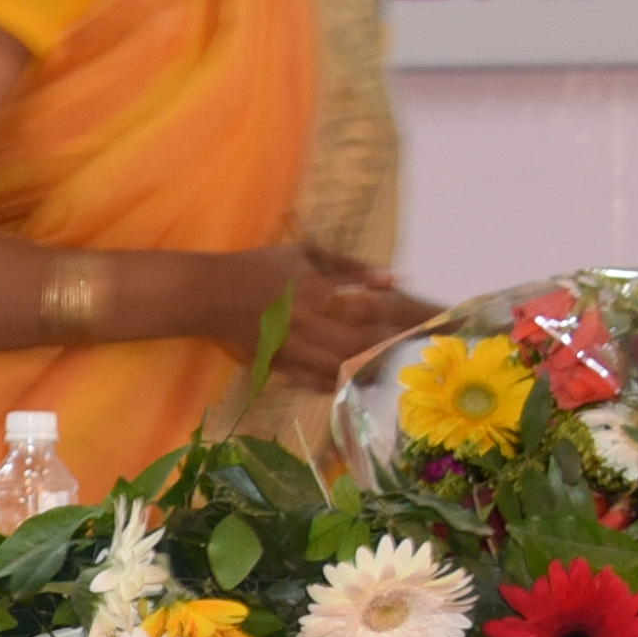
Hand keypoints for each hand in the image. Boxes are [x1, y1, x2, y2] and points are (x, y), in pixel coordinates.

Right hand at [247, 248, 429, 389]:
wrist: (207, 294)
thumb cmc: (258, 267)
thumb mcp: (304, 254)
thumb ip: (348, 265)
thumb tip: (392, 277)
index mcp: (317, 290)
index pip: (372, 308)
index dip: (403, 318)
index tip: (429, 324)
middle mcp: (308, 322)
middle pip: (363, 343)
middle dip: (393, 350)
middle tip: (418, 354)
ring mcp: (294, 347)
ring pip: (343, 367)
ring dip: (372, 371)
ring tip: (396, 371)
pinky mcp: (280, 365)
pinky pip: (317, 381)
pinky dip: (342, 382)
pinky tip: (358, 381)